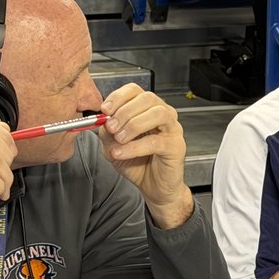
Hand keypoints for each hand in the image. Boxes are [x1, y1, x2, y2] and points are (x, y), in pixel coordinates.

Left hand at [99, 84, 193, 228]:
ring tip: (119, 138)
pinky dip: (134, 147)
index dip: (118, 97)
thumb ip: (107, 132)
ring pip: (157, 114)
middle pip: (147, 98)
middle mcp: (163, 114)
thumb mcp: (113, 145)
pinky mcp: (176, 146)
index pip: (135, 91)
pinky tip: (121, 152)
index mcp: (147, 109)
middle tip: (110, 127)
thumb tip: (103, 121)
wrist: (153, 187)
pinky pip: (155, 141)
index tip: (105, 109)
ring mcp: (172, 129)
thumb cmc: (138, 164)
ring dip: (133, 124)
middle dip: (124, 111)